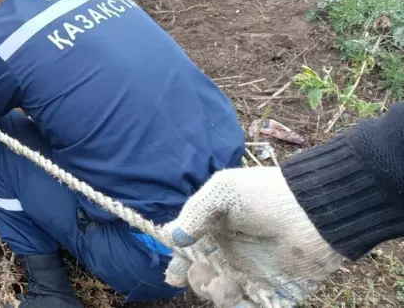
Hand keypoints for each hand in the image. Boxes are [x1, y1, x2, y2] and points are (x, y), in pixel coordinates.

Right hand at [162, 167, 345, 306]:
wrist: (314, 211)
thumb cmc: (266, 194)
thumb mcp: (223, 191)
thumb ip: (194, 212)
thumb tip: (173, 237)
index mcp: (218, 233)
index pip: (191, 254)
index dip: (180, 266)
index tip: (174, 274)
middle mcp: (233, 256)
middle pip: (203, 279)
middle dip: (197, 281)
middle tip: (204, 271)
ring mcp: (255, 276)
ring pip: (224, 297)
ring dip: (217, 295)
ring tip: (226, 285)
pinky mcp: (278, 293)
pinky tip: (240, 303)